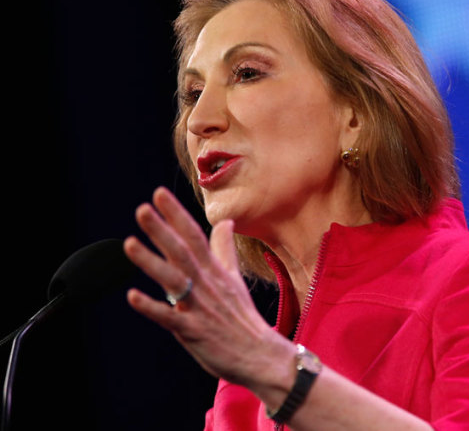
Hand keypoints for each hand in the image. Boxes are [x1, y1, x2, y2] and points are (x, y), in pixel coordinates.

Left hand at [124, 187, 291, 390]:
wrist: (261, 354)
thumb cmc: (242, 318)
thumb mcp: (234, 279)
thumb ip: (224, 250)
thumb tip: (224, 222)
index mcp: (215, 271)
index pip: (194, 236)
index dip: (176, 215)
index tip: (159, 194)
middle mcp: (207, 284)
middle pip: (182, 251)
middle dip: (162, 230)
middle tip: (142, 209)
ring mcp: (200, 307)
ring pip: (174, 279)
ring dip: (151, 261)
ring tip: (129, 244)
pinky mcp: (194, 331)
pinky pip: (171, 317)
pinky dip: (152, 307)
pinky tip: (132, 296)